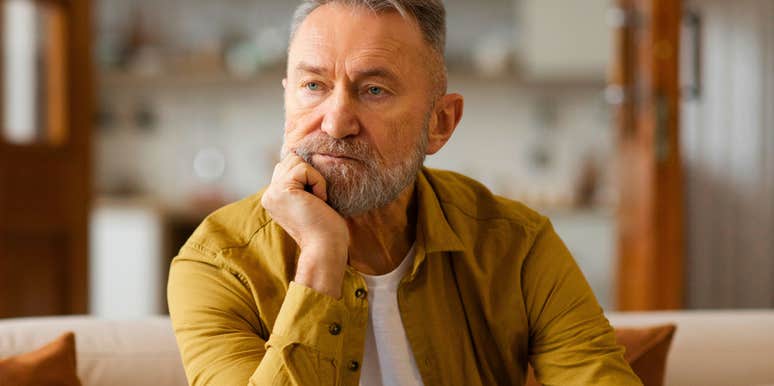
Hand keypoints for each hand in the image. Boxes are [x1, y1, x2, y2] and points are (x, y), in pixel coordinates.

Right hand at [261, 153, 348, 297]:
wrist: (325, 248)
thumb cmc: (325, 228)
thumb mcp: (308, 201)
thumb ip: (300, 183)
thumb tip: (301, 157)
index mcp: (274, 198)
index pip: (288, 167)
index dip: (308, 177)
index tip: (315, 201)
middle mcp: (269, 195)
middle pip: (291, 159)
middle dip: (310, 175)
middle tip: (316, 201)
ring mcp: (272, 192)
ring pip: (296, 160)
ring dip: (314, 178)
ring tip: (316, 201)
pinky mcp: (281, 190)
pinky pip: (304, 168)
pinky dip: (318, 182)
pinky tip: (319, 200)